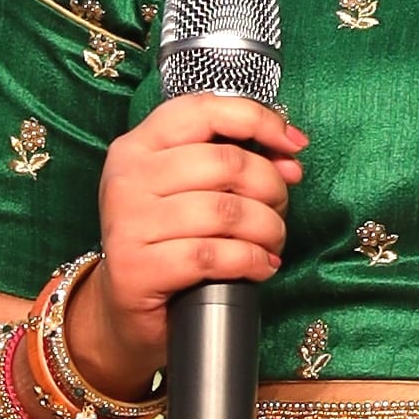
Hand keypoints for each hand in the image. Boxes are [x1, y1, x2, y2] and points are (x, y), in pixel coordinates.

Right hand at [66, 89, 305, 395]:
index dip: (258, 121)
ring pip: (225, 212)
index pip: (204, 110)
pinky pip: (213, 256)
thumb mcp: (189, 190)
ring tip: (272, 244)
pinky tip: (260, 267)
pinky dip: (250, 261)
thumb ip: (231, 163)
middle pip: (225, 162)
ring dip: (267, 229)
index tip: (294, 147)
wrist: (125, 308)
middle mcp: (127, 178)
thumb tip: (290, 160)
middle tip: (279, 211)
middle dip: (270, 187)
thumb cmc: (167, 243)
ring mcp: (127, 223)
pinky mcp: (137, 268)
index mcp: (138, 145)